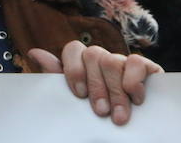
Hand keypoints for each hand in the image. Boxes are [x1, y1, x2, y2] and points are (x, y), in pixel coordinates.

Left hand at [28, 40, 162, 125]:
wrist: (129, 132)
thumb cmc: (97, 114)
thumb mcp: (74, 99)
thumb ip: (56, 77)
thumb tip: (34, 52)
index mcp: (83, 63)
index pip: (73, 49)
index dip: (74, 69)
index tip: (79, 95)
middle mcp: (102, 59)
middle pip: (94, 55)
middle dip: (96, 87)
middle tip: (101, 112)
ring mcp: (123, 62)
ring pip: (112, 61)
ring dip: (115, 92)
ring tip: (119, 117)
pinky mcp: (146, 68)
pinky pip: (136, 61)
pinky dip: (133, 80)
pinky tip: (135, 98)